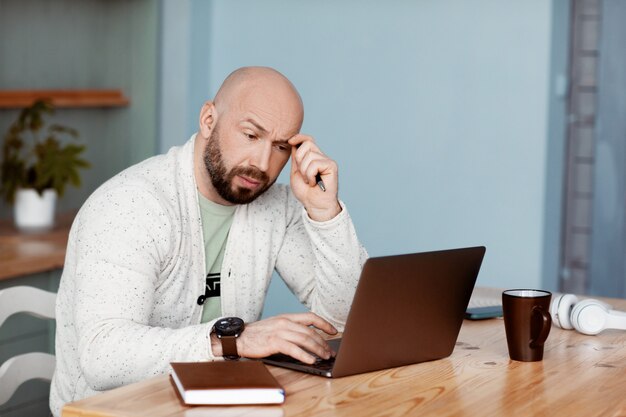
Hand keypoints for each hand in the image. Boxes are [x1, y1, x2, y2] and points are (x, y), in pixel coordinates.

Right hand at [212, 313, 337, 363]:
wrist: (239, 337)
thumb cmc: (257, 334)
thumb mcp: (275, 325)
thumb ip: (290, 328)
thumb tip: (307, 338)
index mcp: (286, 317)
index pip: (310, 317)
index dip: (324, 324)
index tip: (334, 331)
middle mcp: (285, 322)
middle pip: (310, 331)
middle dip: (323, 342)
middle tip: (330, 351)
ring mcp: (280, 331)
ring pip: (305, 339)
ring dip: (317, 349)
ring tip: (324, 356)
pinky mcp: (274, 342)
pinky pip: (294, 349)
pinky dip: (304, 355)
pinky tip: (311, 360)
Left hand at [288, 134, 341, 221]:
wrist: (314, 205)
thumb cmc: (306, 191)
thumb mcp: (295, 172)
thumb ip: (296, 158)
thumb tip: (294, 142)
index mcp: (312, 157)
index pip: (307, 140)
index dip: (299, 137)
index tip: (290, 141)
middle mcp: (321, 157)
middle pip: (307, 144)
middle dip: (299, 159)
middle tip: (303, 174)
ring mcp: (327, 161)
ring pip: (309, 156)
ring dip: (304, 171)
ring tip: (309, 181)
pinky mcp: (331, 166)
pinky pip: (315, 164)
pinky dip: (310, 175)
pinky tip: (314, 182)